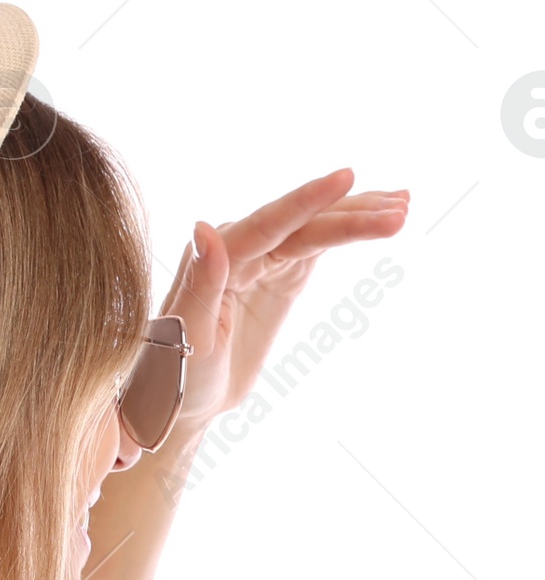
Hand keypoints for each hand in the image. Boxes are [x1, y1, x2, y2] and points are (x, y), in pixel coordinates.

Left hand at [157, 169, 409, 439]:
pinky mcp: (281, 274)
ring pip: (316, 229)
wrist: (181, 403)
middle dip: (351, 214)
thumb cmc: (175, 375)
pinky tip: (383, 217)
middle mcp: (239, 248)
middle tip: (400, 210)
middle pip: (303, 223)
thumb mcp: (187, 336)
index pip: (269, 223)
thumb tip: (204, 228)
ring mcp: (263, 259)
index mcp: (215, 259)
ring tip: (405, 205)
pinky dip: (350, 232)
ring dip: (359, 216)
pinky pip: (319, 245)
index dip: (309, 200)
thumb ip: (200, 283)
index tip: (348, 177)